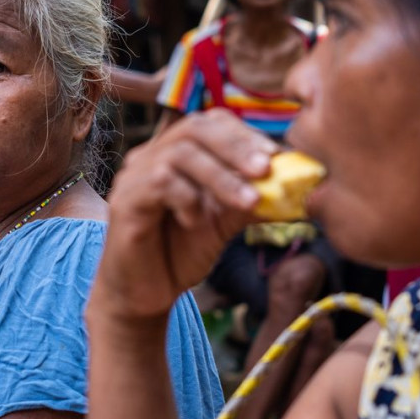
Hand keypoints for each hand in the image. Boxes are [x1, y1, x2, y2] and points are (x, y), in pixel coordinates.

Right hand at [94, 110, 277, 319]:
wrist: (145, 295)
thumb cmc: (180, 253)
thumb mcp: (224, 222)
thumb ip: (250, 200)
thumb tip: (294, 187)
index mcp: (174, 154)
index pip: (210, 123)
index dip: (244, 134)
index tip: (275, 156)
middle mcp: (151, 156)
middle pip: (194, 128)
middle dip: (236, 146)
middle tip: (265, 169)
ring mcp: (134, 176)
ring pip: (180, 154)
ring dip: (221, 176)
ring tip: (248, 202)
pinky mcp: (125, 201)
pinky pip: (159, 183)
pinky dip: (188, 199)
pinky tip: (196, 222)